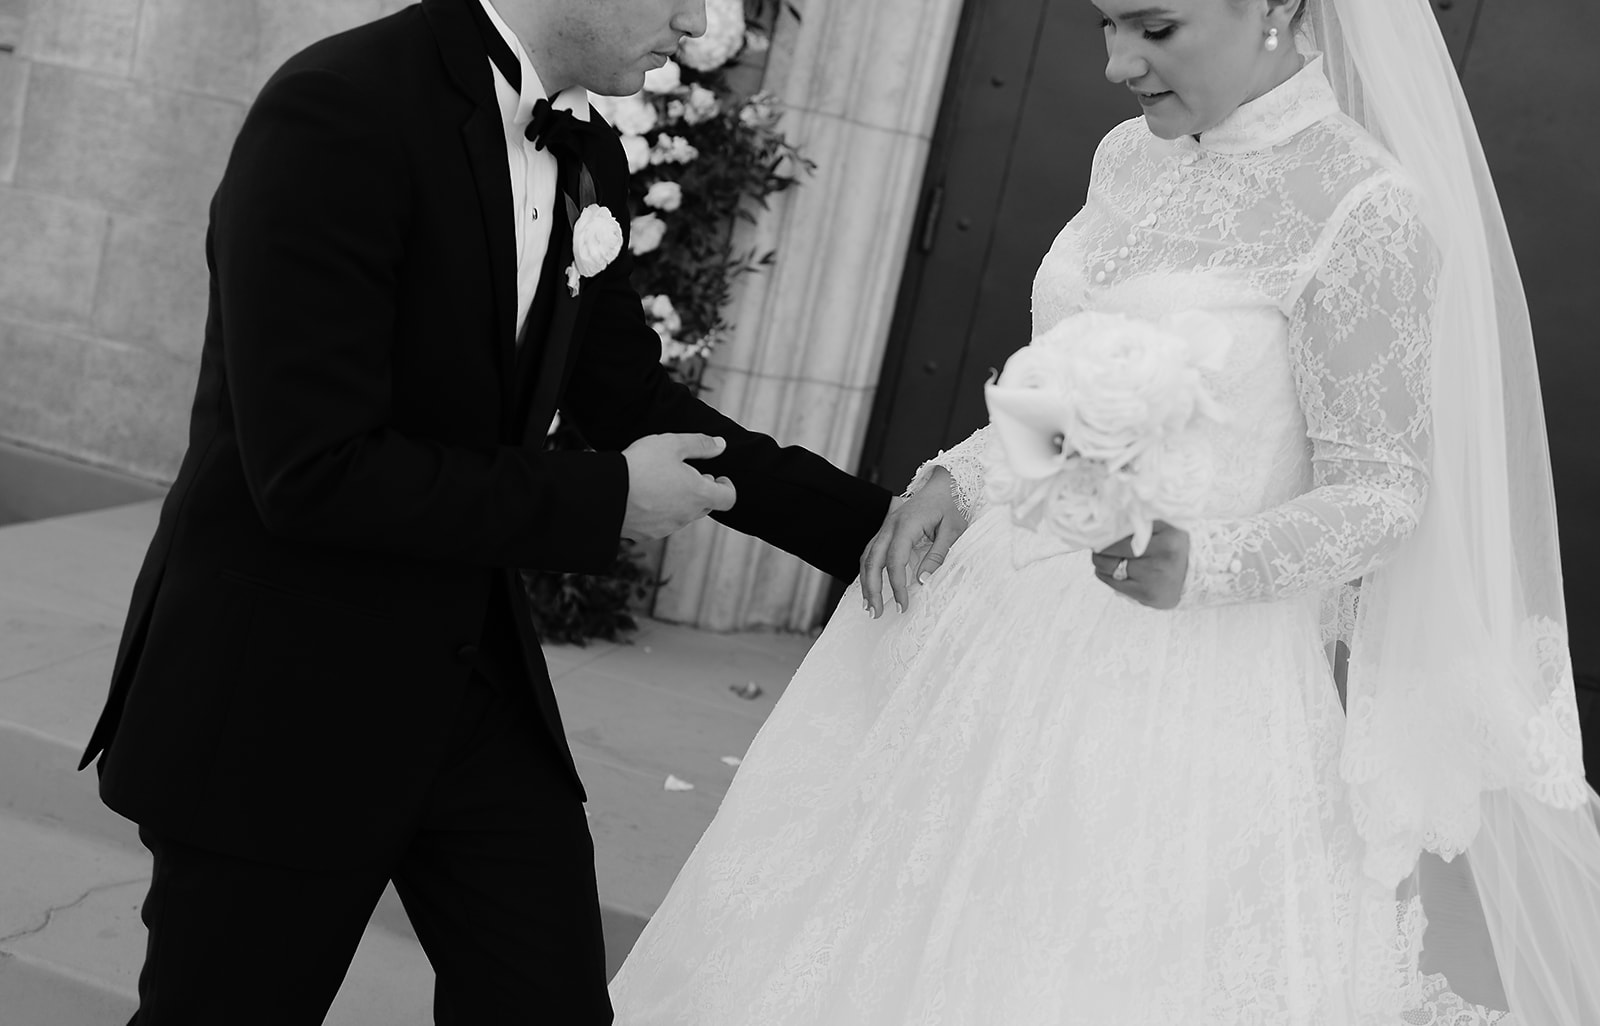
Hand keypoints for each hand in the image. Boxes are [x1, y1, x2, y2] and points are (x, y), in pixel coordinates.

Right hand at [620, 434, 736, 540]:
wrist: (606, 493)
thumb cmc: (641, 465)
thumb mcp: (673, 444)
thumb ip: (701, 444)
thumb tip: (721, 445)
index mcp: (699, 495)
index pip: (728, 499)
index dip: (727, 487)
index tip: (718, 476)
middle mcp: (687, 516)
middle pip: (706, 507)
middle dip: (702, 491)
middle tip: (689, 475)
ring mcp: (667, 527)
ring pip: (683, 515)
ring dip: (681, 501)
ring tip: (662, 482)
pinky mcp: (648, 534)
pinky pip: (662, 523)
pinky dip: (661, 511)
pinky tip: (645, 496)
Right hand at [860, 467, 966, 617]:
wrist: (944, 484)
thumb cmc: (950, 506)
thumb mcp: (953, 530)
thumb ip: (938, 554)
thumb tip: (922, 580)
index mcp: (906, 524)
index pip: (895, 560)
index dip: (897, 585)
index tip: (904, 605)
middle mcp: (890, 526)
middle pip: (872, 560)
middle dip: (871, 589)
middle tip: (876, 613)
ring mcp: (885, 527)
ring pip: (867, 557)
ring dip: (865, 583)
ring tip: (869, 606)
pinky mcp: (885, 531)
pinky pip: (870, 552)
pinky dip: (868, 571)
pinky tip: (870, 587)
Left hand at [1090, 520, 1189, 609]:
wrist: (1194, 577)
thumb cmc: (1171, 547)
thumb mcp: (1164, 526)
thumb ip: (1140, 520)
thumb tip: (1106, 520)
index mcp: (1169, 532)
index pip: (1123, 527)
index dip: (1109, 528)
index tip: (1106, 529)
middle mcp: (1164, 553)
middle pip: (1111, 547)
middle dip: (1101, 547)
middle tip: (1100, 545)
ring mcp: (1156, 575)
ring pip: (1108, 565)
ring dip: (1101, 562)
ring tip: (1107, 559)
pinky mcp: (1147, 594)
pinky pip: (1111, 582)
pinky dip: (1106, 576)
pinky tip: (1115, 572)